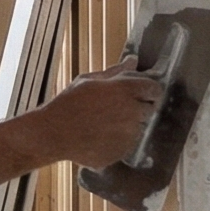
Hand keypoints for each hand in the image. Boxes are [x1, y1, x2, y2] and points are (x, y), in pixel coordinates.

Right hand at [40, 57, 164, 169]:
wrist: (55, 133)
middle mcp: (133, 112)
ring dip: (127, 124)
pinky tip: (100, 135)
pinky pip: (128, 143)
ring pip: (138, 127)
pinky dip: (119, 139)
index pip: (154, 88)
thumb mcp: (88, 81)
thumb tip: (133, 60)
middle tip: (113, 108)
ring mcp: (130, 133)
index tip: (140, 92)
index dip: (148, 90)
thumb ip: (115, 72)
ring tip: (102, 123)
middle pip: (149, 109)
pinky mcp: (125, 150)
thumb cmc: (69, 103)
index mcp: (125, 90)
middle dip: (136, 107)